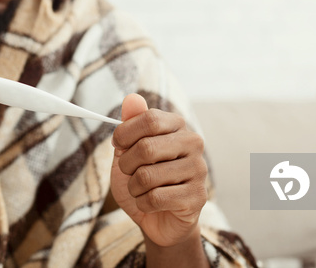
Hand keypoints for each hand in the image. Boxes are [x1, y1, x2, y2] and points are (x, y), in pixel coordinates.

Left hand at [110, 94, 207, 247]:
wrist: (158, 217)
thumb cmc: (143, 179)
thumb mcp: (129, 150)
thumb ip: (130, 124)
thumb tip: (132, 98)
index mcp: (177, 125)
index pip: (150, 119)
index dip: (125, 133)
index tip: (117, 144)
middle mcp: (193, 143)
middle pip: (146, 148)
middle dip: (126, 165)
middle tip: (128, 172)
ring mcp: (198, 170)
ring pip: (147, 176)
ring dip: (133, 187)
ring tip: (141, 189)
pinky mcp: (197, 196)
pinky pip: (155, 198)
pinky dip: (143, 203)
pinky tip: (151, 203)